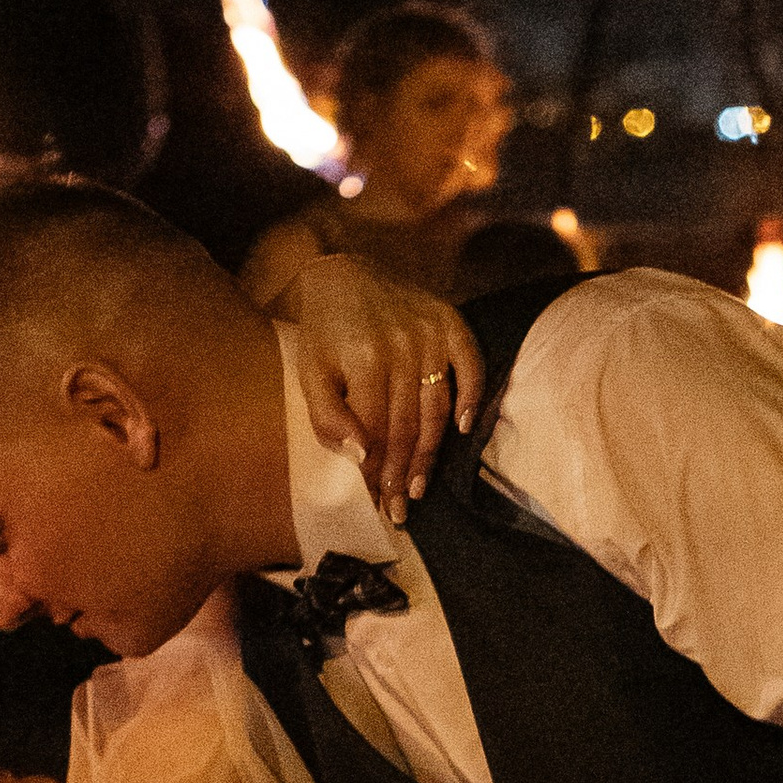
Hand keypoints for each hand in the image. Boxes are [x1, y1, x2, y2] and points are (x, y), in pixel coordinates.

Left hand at [289, 255, 485, 521]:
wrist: (343, 271)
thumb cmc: (323, 330)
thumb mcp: (310, 371)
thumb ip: (327, 417)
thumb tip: (361, 457)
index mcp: (363, 361)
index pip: (375, 432)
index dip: (375, 473)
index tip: (378, 504)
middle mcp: (402, 348)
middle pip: (407, 427)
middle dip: (402, 474)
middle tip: (401, 511)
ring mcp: (430, 335)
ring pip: (437, 409)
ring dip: (431, 454)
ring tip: (420, 488)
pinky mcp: (451, 322)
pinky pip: (471, 367)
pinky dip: (472, 399)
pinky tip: (465, 431)